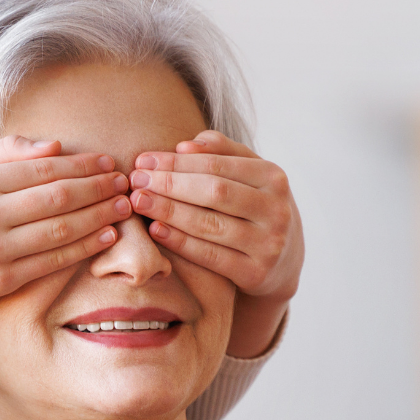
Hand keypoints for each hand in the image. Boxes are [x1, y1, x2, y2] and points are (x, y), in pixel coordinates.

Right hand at [0, 135, 133, 323]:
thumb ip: (4, 152)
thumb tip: (56, 146)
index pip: (43, 169)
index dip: (81, 164)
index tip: (107, 161)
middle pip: (58, 197)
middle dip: (98, 188)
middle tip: (124, 182)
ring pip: (61, 229)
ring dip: (99, 217)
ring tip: (123, 206)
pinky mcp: (3, 280)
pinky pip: (54, 261)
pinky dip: (84, 248)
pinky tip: (106, 236)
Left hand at [128, 130, 302, 357]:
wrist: (284, 261)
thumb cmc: (255, 208)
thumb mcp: (250, 176)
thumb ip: (222, 153)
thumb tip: (184, 145)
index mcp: (274, 177)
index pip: (218, 164)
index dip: (177, 162)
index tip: (143, 161)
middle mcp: (275, 209)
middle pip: (213, 192)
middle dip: (169, 184)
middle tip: (135, 181)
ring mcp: (268, 244)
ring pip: (209, 224)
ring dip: (168, 212)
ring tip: (138, 201)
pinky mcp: (255, 274)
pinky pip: (210, 256)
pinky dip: (180, 242)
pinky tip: (155, 230)